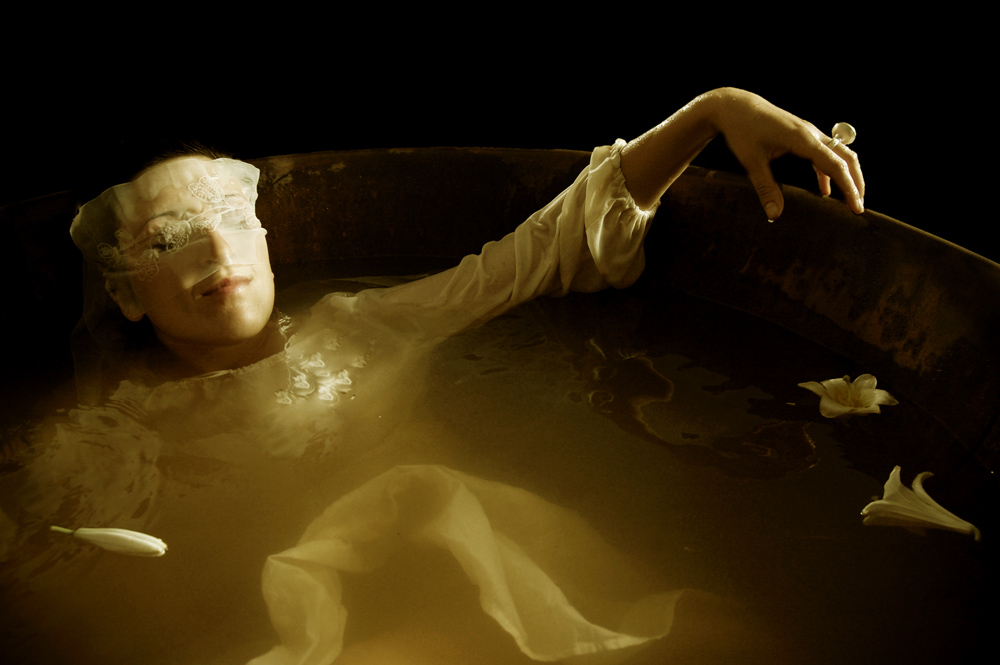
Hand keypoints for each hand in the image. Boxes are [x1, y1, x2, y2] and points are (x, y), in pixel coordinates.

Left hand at [620, 88, 865, 219]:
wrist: (735, 107)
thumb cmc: (742, 131)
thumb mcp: (751, 162)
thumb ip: (765, 188)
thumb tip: (774, 215)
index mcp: (802, 139)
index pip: (835, 165)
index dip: (849, 187)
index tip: (856, 207)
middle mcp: (811, 133)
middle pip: (845, 157)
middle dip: (855, 182)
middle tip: (858, 207)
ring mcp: (808, 132)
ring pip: (838, 153)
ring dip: (846, 175)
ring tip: (848, 200)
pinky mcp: (802, 135)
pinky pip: (824, 153)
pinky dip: (829, 171)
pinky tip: (824, 191)